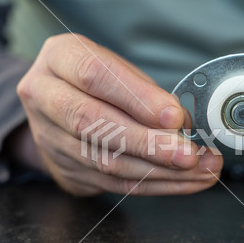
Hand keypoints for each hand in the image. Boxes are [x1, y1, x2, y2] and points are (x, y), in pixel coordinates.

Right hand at [17, 33, 222, 195]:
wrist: (57, 107)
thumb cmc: (96, 82)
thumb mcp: (119, 70)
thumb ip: (146, 92)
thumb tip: (182, 124)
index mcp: (59, 58)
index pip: (95, 75)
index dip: (137, 98)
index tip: (174, 116)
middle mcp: (45, 97)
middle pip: (93, 123)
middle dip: (148, 143)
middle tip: (189, 155)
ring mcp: (50, 138)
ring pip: (105, 161)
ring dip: (158, 171)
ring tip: (198, 170)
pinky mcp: (65, 169)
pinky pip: (112, 183)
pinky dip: (152, 184)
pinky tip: (181, 182)